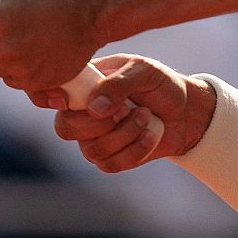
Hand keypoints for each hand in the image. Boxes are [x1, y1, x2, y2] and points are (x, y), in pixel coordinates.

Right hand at [41, 54, 216, 172]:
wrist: (186, 112)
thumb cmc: (161, 84)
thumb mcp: (144, 72)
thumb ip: (119, 84)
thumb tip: (94, 109)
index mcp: (83, 84)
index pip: (52, 93)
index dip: (54, 99)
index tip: (72, 100)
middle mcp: (82, 112)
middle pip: (65, 128)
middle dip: (99, 123)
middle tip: (127, 109)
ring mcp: (94, 138)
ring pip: (92, 150)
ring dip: (126, 134)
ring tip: (147, 117)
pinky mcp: (110, 158)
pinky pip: (111, 164)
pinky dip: (136, 150)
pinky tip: (150, 135)